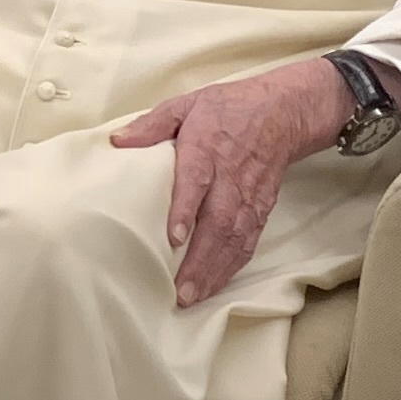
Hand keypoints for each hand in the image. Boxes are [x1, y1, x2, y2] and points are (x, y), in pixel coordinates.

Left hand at [112, 58, 355, 307]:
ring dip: (215, 270)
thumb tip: (117, 142)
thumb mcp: (187, 104)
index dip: (186, 209)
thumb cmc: (228, 109)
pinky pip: (248, 241)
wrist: (282, 111)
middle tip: (180, 290)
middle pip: (218, 222)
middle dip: (200, 259)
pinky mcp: (261, 208)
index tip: (174, 236)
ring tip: (192, 296)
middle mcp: (230, 177)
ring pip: (234, 238)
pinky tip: (215, 284)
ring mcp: (248, 196)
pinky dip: (233, 266)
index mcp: (207, 148)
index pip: (196, 181)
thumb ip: (152, 124)